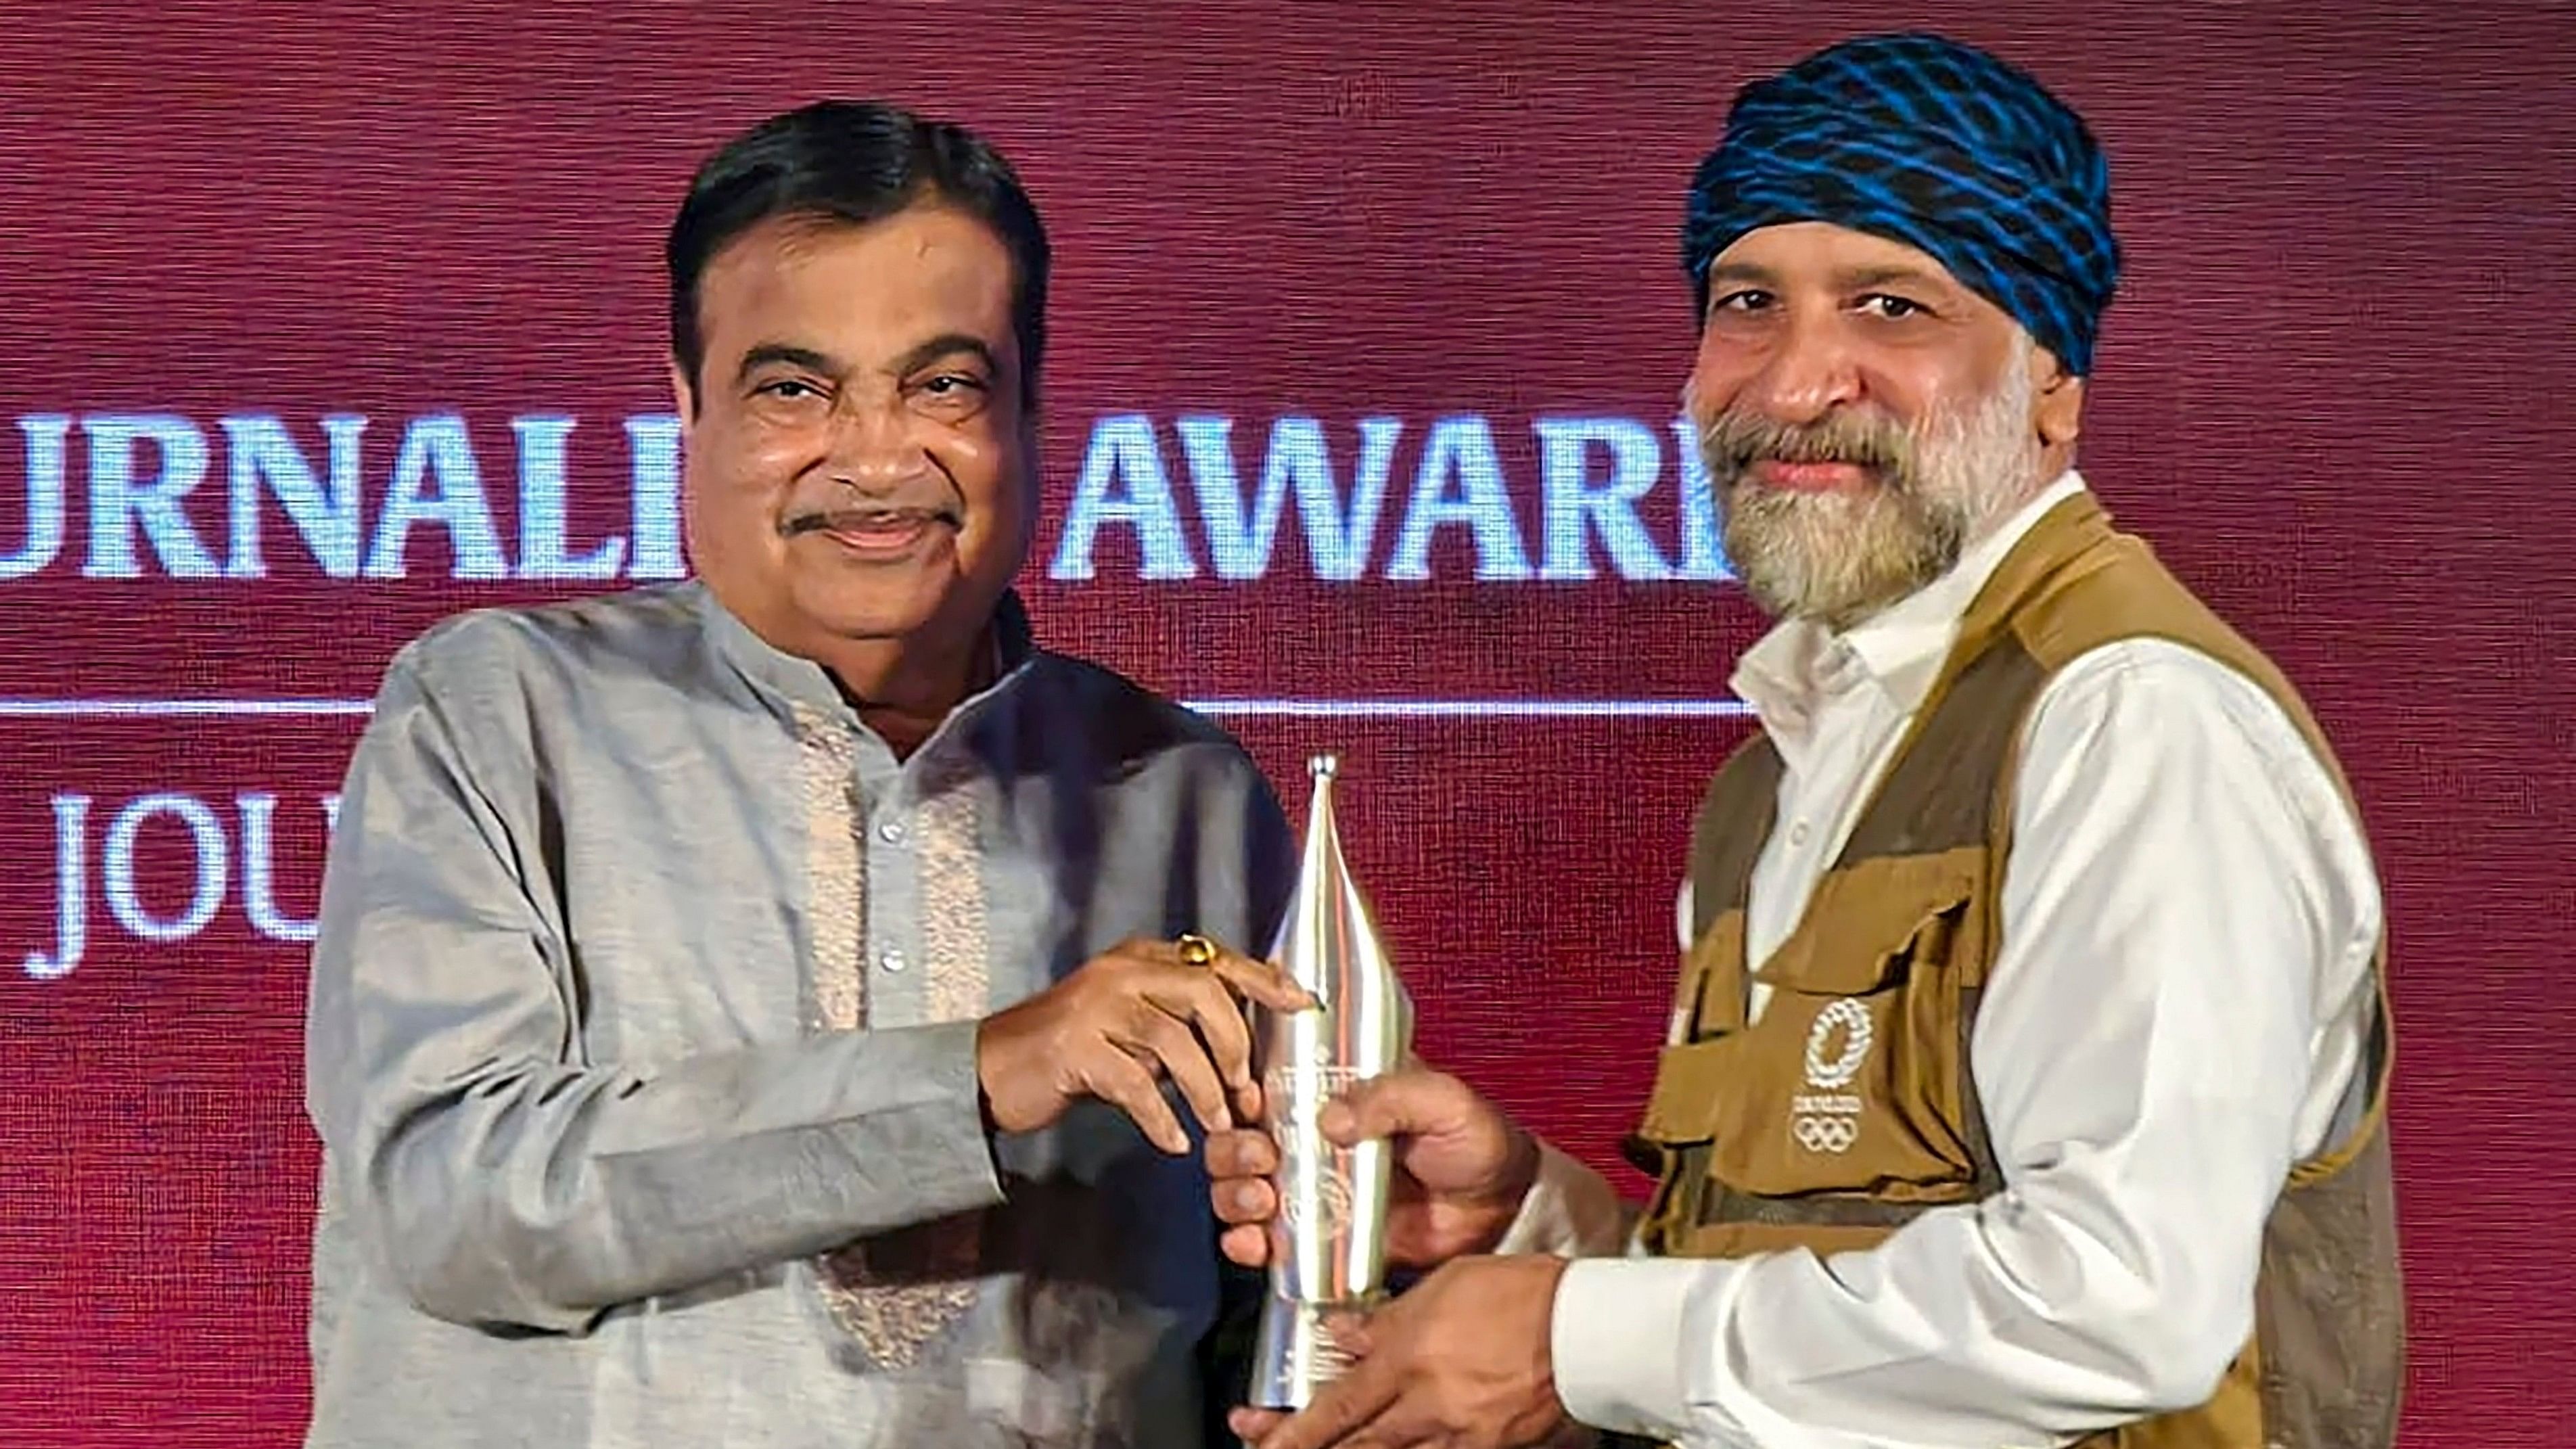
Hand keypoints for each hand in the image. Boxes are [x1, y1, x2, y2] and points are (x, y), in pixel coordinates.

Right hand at [976, 936, 1311, 1153]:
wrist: (993, 1069)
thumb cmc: (1072, 1052)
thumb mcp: (1129, 1023)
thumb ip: (1176, 1022)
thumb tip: (1240, 1053)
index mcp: (1140, 958)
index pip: (1215, 960)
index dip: (1263, 980)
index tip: (1302, 1004)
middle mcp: (1120, 971)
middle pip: (1203, 991)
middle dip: (1235, 1043)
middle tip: (1247, 1091)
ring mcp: (1095, 1006)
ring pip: (1173, 1039)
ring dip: (1205, 1089)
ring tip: (1218, 1126)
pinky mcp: (1074, 1047)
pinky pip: (1135, 1083)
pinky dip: (1161, 1117)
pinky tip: (1173, 1143)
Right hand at [1208, 1066, 1539, 1271]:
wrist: (1504, 1210)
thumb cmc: (1477, 1141)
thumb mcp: (1442, 1099)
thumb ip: (1391, 1097)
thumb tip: (1332, 1119)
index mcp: (1337, 1094)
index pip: (1269, 1085)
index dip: (1243, 1093)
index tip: (1249, 1103)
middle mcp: (1314, 1142)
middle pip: (1242, 1140)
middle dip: (1234, 1151)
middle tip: (1260, 1158)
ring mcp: (1315, 1192)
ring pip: (1243, 1190)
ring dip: (1234, 1195)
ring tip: (1262, 1201)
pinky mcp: (1322, 1240)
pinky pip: (1271, 1244)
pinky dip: (1249, 1245)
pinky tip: (1256, 1244)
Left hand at [1229, 1254, 1570, 1448]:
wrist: (1587, 1328)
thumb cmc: (1519, 1294)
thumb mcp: (1441, 1287)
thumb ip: (1385, 1319)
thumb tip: (1341, 1333)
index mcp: (1410, 1360)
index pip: (1336, 1405)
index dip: (1290, 1430)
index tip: (1254, 1435)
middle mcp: (1428, 1407)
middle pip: (1353, 1446)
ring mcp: (1460, 1436)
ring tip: (1326, 1448)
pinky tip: (1401, 1442)